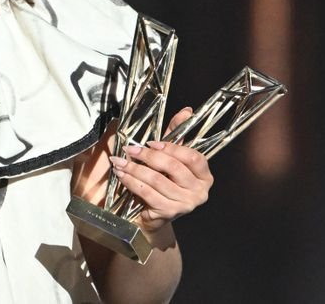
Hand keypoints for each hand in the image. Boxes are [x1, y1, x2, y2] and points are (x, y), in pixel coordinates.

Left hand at [108, 108, 212, 237]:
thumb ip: (176, 135)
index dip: (171, 148)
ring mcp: (186, 204)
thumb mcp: (171, 156)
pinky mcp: (169, 212)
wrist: (154, 214)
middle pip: (173, 167)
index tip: (150, 143)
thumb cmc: (164, 180)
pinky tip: (122, 175)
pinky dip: (131, 182)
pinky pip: (147, 193)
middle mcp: (199, 191)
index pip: (192, 157)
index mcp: (204, 175)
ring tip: (119, 161)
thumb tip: (186, 111)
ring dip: (134, 168)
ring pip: (157, 180)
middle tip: (130, 149)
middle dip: (147, 156)